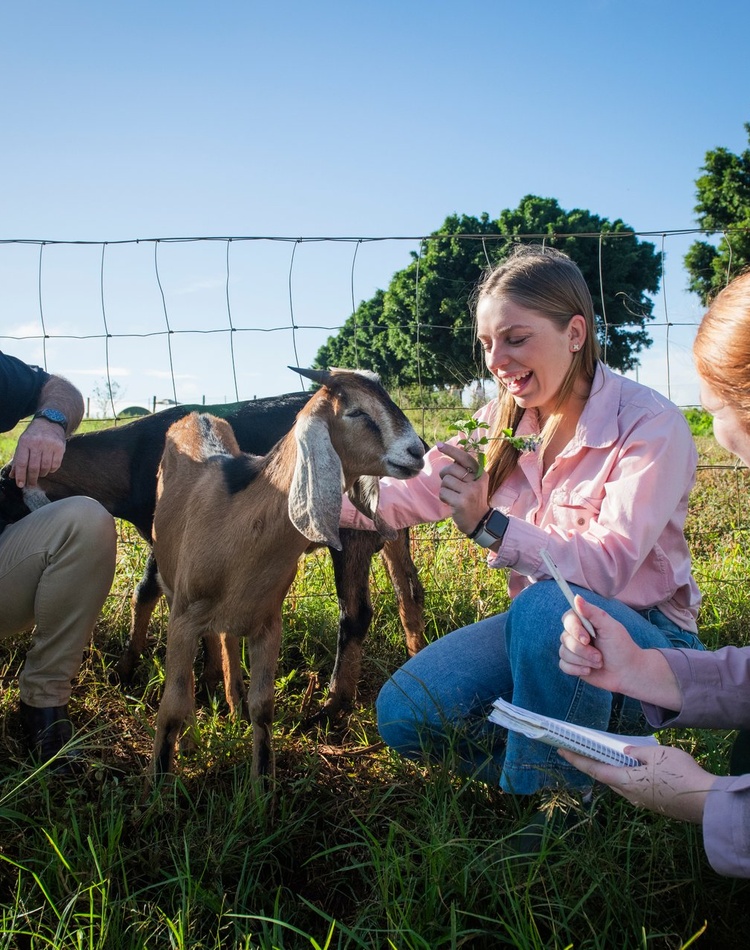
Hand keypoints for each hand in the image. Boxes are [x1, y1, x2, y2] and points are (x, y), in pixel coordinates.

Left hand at [10, 418, 66, 487]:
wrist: (50, 422)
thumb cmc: (33, 436)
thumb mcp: (23, 444)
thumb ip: (17, 460)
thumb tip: (12, 476)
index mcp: (25, 442)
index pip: (21, 463)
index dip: (20, 476)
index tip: (20, 485)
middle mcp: (38, 443)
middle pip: (34, 467)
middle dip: (32, 479)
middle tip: (31, 484)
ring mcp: (50, 445)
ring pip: (45, 467)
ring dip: (42, 474)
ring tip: (40, 474)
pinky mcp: (60, 447)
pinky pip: (56, 465)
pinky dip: (51, 470)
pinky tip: (48, 469)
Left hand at [435, 441, 488, 535]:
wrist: (479, 522)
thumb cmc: (473, 500)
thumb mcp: (475, 483)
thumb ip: (466, 471)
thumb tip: (453, 453)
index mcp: (481, 474)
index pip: (465, 458)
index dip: (451, 450)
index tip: (439, 445)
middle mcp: (477, 482)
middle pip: (451, 469)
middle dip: (445, 475)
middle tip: (451, 485)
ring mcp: (470, 492)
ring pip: (445, 481)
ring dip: (445, 488)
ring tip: (453, 495)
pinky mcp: (461, 502)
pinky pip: (443, 492)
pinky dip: (443, 497)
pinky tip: (451, 502)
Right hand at [559, 595, 681, 709]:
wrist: (628, 673)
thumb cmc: (621, 647)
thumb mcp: (610, 627)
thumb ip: (593, 613)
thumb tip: (577, 597)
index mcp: (584, 622)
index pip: (567, 619)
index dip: (574, 629)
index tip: (587, 638)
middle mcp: (576, 635)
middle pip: (565, 638)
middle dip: (583, 650)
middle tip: (599, 656)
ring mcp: (573, 650)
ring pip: (564, 653)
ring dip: (583, 660)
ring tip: (599, 662)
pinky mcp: (572, 665)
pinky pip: (564, 666)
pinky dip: (577, 669)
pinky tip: (590, 670)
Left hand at [559, 743, 716, 823]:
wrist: (706, 801)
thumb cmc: (680, 774)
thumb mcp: (656, 753)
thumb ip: (636, 752)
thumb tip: (625, 752)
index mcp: (626, 782)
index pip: (595, 769)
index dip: (577, 759)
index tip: (561, 750)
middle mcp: (630, 795)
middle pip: (605, 777)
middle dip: (592, 763)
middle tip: (581, 749)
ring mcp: (642, 801)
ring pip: (620, 783)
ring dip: (611, 770)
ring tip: (605, 755)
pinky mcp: (653, 803)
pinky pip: (633, 787)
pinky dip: (627, 776)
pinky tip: (632, 767)